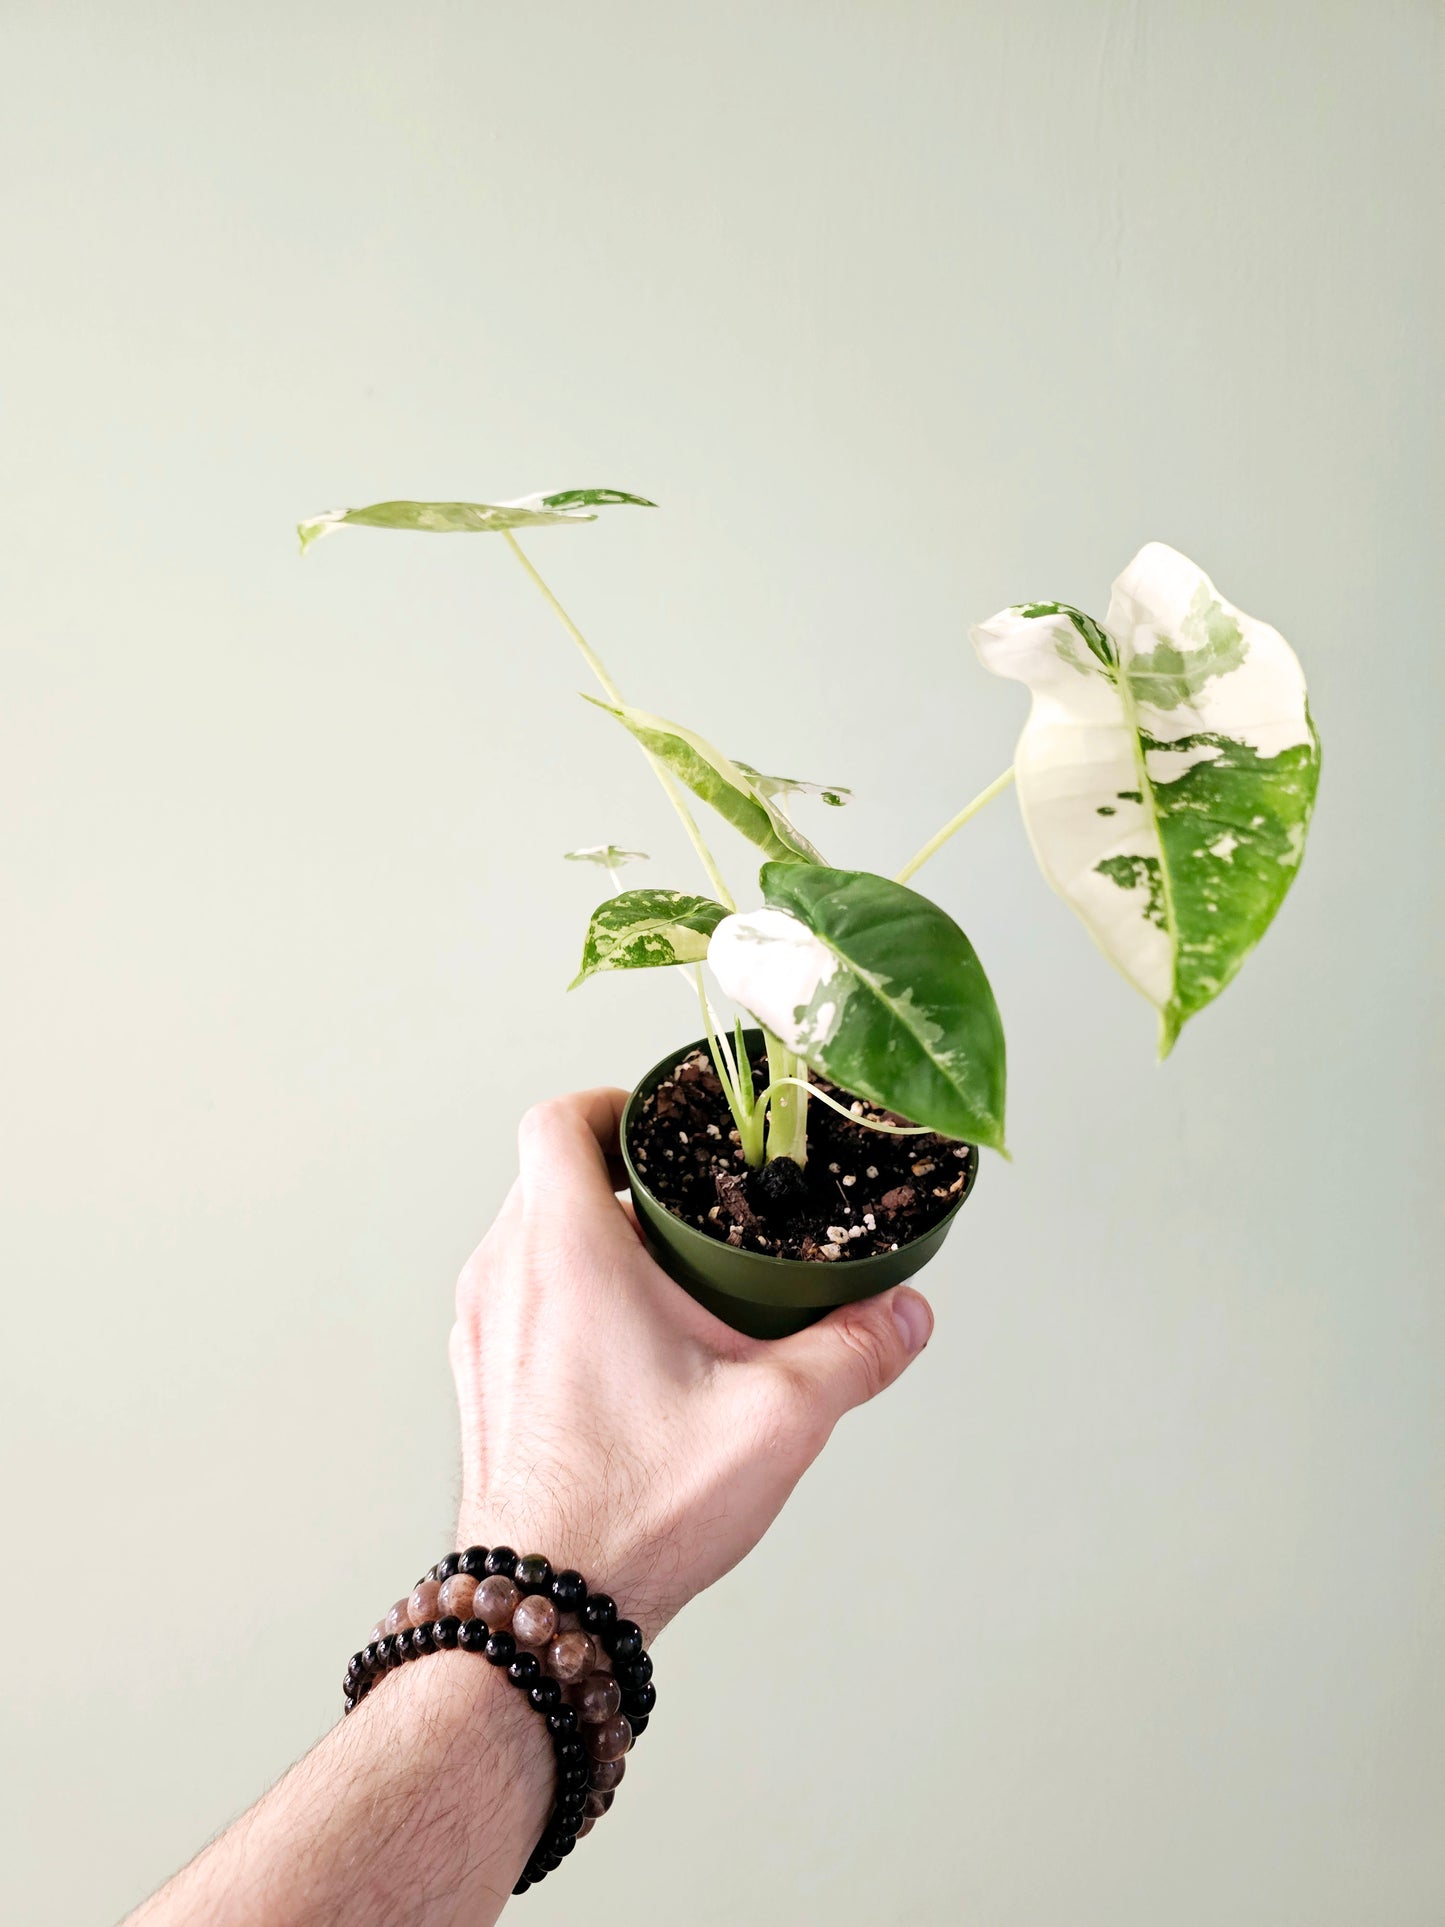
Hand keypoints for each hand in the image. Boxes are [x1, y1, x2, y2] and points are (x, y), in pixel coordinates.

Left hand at [450, 1087, 934, 1638]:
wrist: (546, 1605)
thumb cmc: (635, 1506)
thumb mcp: (777, 1416)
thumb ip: (853, 1351)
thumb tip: (907, 1314)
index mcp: (565, 1251)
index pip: (562, 1119)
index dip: (617, 1102)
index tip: (670, 1124)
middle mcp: (506, 1276)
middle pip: (551, 1174)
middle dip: (624, 1175)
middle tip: (695, 1203)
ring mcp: (482, 1330)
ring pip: (530, 1237)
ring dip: (594, 1237)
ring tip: (672, 1277)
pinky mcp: (481, 1379)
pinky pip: (518, 1297)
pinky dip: (567, 1293)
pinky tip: (632, 1348)